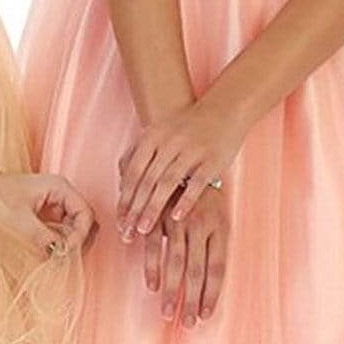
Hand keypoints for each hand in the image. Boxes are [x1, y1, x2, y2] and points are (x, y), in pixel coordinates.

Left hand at [0, 165, 97, 259]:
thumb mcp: (18, 220)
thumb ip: (41, 237)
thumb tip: (60, 254)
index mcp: (60, 188)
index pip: (86, 215)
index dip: (80, 236)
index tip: (66, 251)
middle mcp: (60, 195)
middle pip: (81, 225)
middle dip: (72, 242)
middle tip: (58, 258)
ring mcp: (52, 206)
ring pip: (69, 231)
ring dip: (62, 245)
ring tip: (49, 257)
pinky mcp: (42, 216)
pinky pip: (56, 233)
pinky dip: (52, 244)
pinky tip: (42, 252)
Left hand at [116, 95, 245, 239]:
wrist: (224, 110)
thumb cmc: (186, 128)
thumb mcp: (159, 133)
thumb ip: (139, 154)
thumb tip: (121, 185)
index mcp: (152, 137)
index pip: (133, 172)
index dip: (124, 198)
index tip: (119, 222)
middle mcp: (169, 142)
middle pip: (147, 181)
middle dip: (135, 209)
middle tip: (127, 233)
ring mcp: (191, 150)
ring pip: (167, 183)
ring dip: (153, 208)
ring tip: (144, 230)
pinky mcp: (212, 159)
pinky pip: (196, 183)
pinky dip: (185, 201)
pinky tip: (175, 218)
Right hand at [140, 181, 227, 323]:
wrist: (181, 156)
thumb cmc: (202, 194)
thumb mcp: (217, 215)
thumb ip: (213, 245)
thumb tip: (212, 282)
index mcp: (219, 226)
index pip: (218, 267)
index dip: (211, 293)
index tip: (206, 315)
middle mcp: (200, 225)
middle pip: (197, 270)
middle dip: (191, 300)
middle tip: (187, 323)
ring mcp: (177, 221)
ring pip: (175, 263)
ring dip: (171, 291)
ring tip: (168, 313)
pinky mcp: (157, 216)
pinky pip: (153, 246)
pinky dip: (152, 267)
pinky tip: (152, 285)